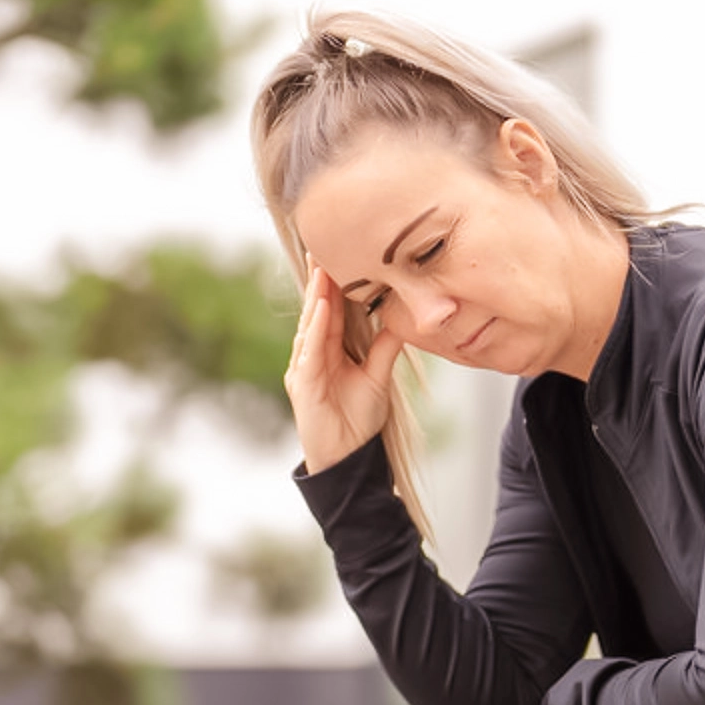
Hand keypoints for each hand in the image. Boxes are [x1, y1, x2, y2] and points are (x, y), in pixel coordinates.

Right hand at [285, 256, 405, 473]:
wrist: (348, 459)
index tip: (343, 253)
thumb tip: (402, 320)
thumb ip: (386, 348)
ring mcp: (305, 367)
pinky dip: (315, 328)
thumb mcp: (378, 377)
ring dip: (316, 296)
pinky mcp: (302, 384)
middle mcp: (313, 354)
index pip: (334, 309)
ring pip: (310, 325)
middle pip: (318, 310)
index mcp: (331, 350)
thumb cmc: (359, 420)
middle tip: (324, 245)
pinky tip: (321, 307)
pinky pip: (309, 350)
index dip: (337, 282)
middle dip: (320, 279)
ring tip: (322, 267)